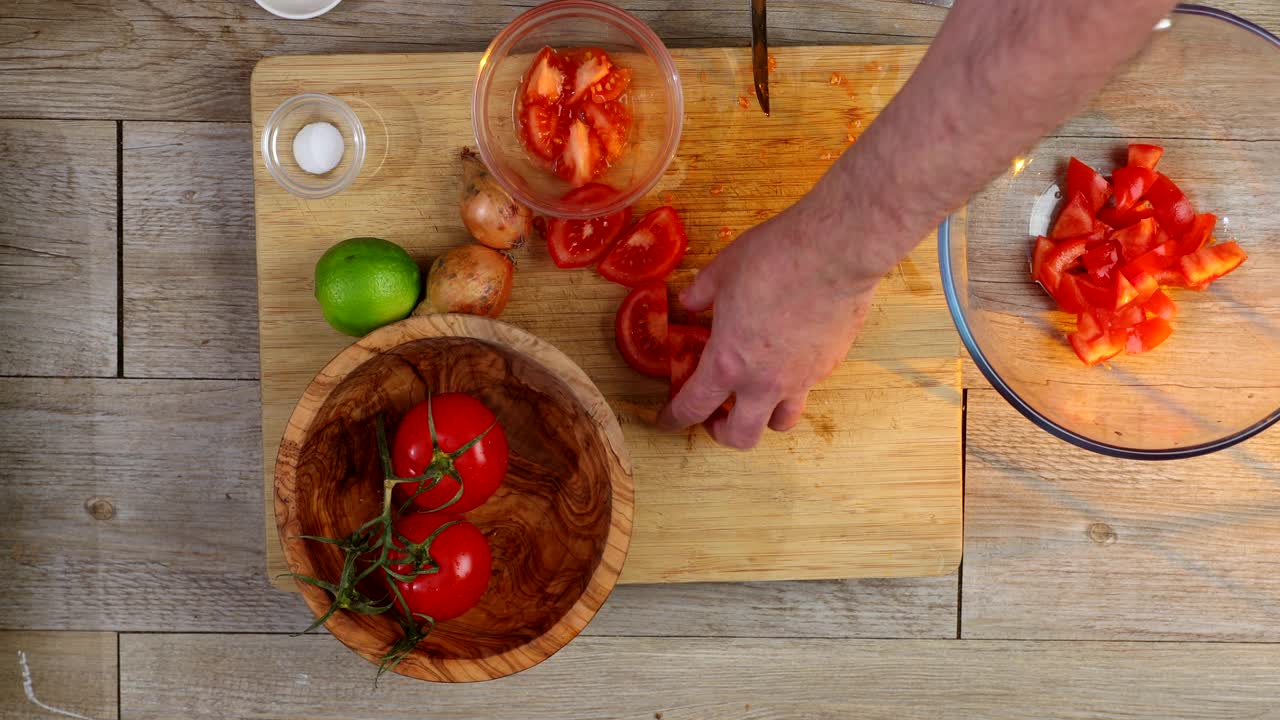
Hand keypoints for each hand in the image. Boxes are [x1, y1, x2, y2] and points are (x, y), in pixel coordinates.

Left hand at [657, 193, 881, 448]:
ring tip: (756, 396)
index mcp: (728, 363)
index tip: (668, 422)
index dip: (675, 419)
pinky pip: (808, 387)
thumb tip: (689, 302)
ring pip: (782, 421)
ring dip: (764, 417)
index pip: (693, 408)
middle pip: (741, 437)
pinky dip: (792, 383)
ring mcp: (802, 378)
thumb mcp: (721, 272)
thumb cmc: (773, 258)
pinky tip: (789, 357)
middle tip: (715, 417)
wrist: (836, 251)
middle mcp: (765, 382)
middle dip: (722, 433)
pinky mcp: (831, 364)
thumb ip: (700, 294)